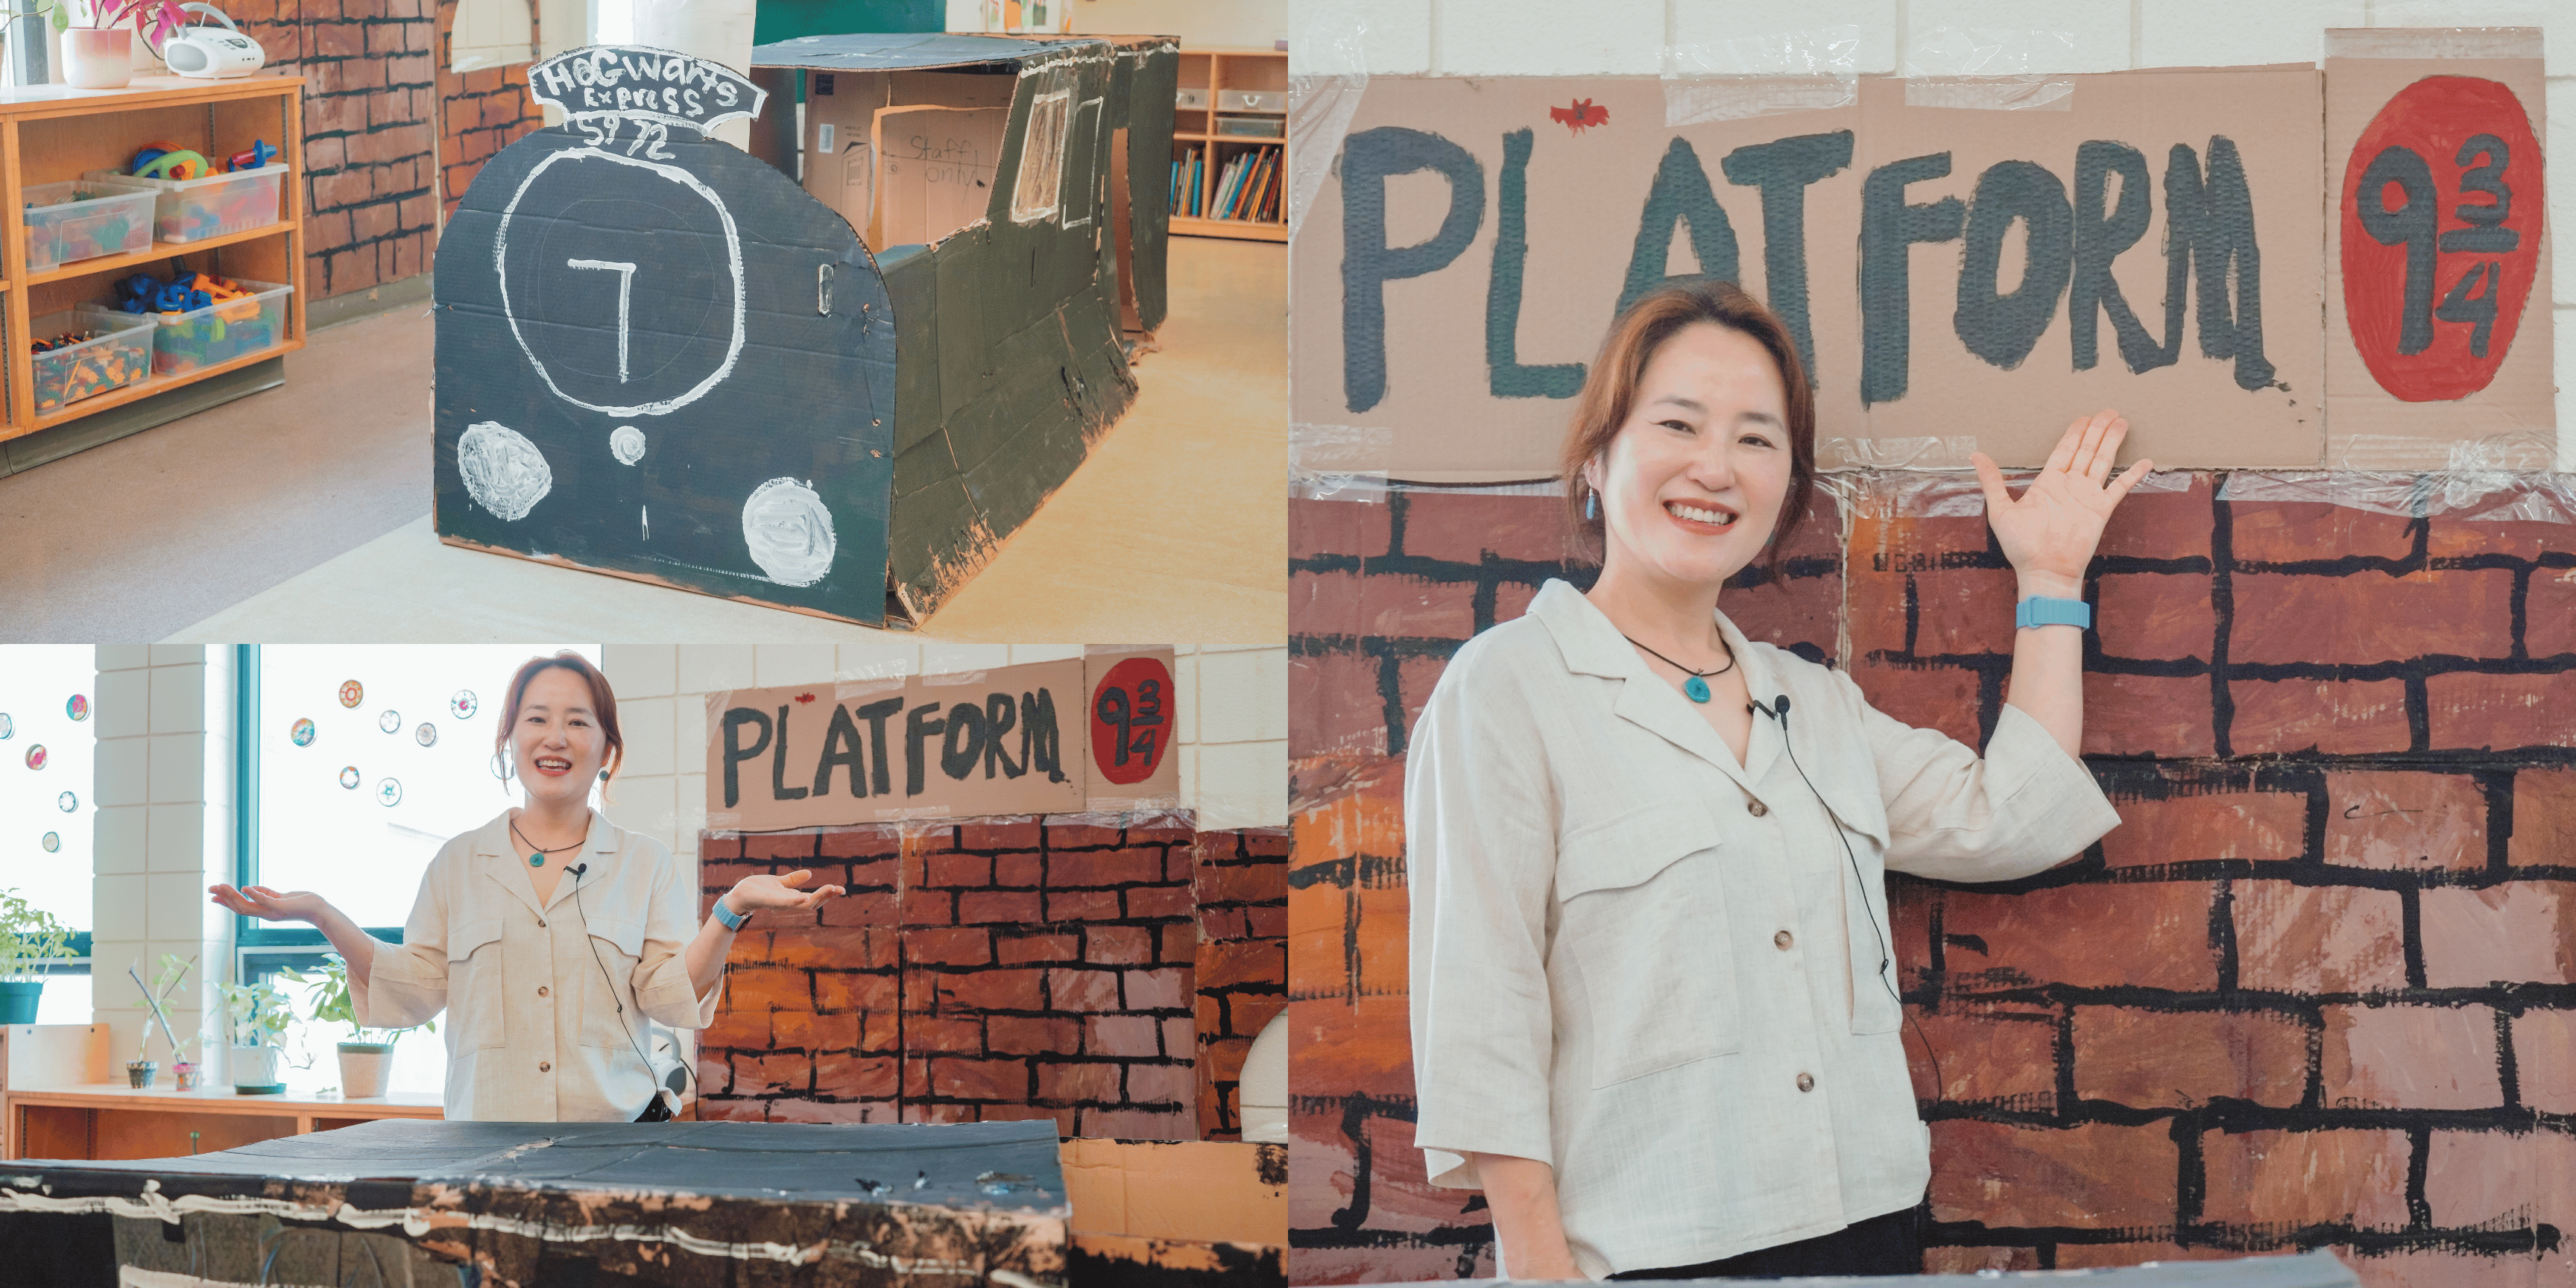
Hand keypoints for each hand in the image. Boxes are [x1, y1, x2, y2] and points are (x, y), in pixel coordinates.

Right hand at [208, 884, 330, 922]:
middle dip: (224, 898)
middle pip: (239, 907)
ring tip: (222, 886)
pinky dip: (254, 895)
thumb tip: (250, 889)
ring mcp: (272, 912)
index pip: (240, 907)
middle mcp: (265, 914)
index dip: (226, 902)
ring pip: (248, 906)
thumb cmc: (300, 902)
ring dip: (233, 896)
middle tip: (210, 889)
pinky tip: (245, 887)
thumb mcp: (279, 897)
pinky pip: (265, 901)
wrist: (318, 909)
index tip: (212, 895)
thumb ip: (265, 893)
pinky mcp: (281, 907)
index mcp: (263, 911)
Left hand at [724, 870, 846, 915]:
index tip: (840, 889)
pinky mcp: (772, 901)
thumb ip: (793, 880)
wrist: (740, 894)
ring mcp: (782, 904)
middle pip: (814, 903)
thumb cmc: (758, 890)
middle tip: (841, 889)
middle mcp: (789, 903)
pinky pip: (787, 903)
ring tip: (831, 889)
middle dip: (828, 897)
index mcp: (793, 898)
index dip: (828, 895)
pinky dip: (797, 901)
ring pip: (804, 904)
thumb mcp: (780, 882)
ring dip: (818, 897)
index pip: (814, 898)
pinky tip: (806, 896)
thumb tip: (810, 874)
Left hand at [1973, 408, 2153, 596]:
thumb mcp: (2001, 511)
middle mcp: (2070, 486)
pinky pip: (2120, 488)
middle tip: (2108, 410)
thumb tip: (1974, 456)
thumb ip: (1992, 481)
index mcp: (2048, 483)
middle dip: (2097, 430)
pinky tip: (2145, 462)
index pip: (2064, 450)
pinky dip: (2133, 475)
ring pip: (2103, 461)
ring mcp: (2087, 496)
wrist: (2044, 571)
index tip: (2084, 417)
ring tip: (2122, 421)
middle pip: (2086, 450)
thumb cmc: (2021, 546)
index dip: (2074, 433)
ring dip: (2112, 441)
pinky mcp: (2101, 510)